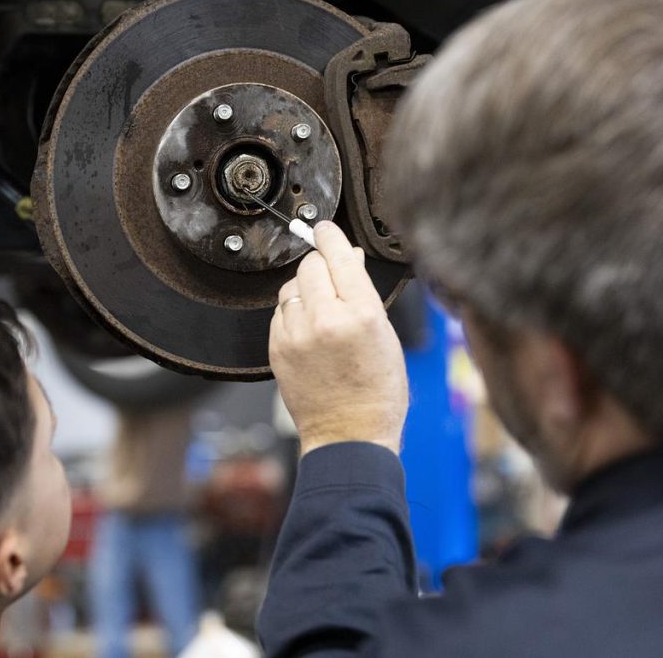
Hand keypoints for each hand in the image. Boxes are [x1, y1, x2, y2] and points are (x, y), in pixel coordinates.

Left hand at [270, 222, 408, 455]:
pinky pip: (280, 312)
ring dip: (305, 288)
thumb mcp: (385, 335)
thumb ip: (363, 293)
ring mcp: (296, 335)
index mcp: (360, 314)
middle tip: (330, 272)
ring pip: (291, 286)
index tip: (324, 228)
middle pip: (310, 265)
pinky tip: (309, 328)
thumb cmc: (377, 390)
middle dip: (320, 263)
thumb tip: (346, 258)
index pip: (338, 256)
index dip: (330, 236)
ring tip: (322, 307)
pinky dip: (292, 311)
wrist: (349, 434)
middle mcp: (324, 320)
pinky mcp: (277, 349)